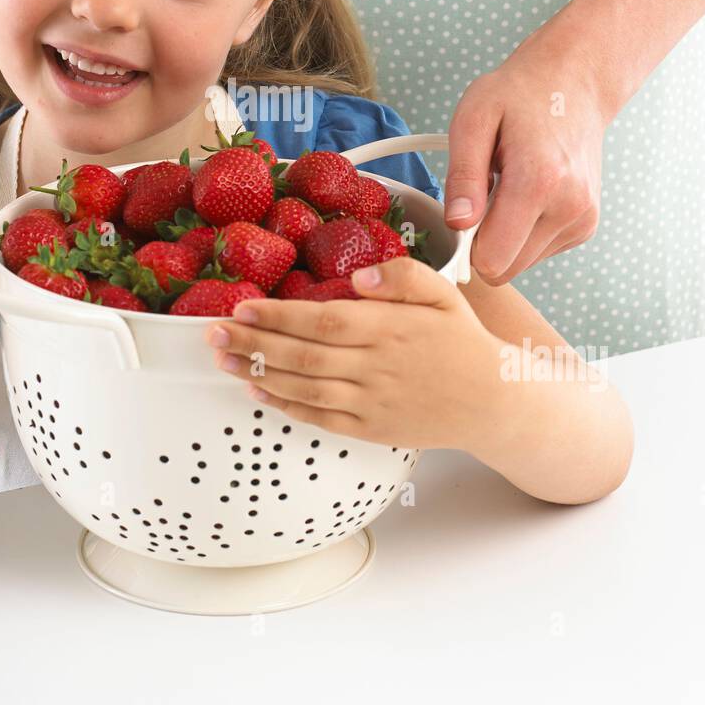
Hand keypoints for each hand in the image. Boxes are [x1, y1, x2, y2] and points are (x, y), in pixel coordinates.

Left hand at [203, 256, 498, 451]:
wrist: (492, 401)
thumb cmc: (462, 341)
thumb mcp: (443, 293)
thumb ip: (402, 276)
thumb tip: (359, 276)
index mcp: (390, 327)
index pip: (323, 320)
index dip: (278, 315)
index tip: (242, 305)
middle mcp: (376, 365)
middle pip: (302, 354)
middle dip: (253, 341)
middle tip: (211, 331)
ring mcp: (372, 400)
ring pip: (303, 386)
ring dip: (257, 371)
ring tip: (222, 357)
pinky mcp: (370, 428)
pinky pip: (319, 417)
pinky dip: (285, 405)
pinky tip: (257, 389)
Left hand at [442, 38, 606, 285]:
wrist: (575, 83)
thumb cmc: (519, 94)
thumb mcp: (474, 119)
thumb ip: (463, 175)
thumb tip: (456, 223)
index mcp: (540, 181)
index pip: (492, 260)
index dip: (464, 246)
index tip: (459, 216)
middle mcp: (570, 207)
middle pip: (505, 268)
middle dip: (483, 242)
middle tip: (480, 197)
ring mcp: (583, 219)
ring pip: (521, 264)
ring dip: (503, 236)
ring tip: (506, 188)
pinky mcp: (586, 225)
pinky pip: (538, 251)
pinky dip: (523, 231)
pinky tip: (526, 194)